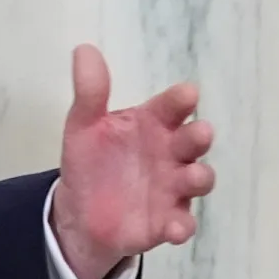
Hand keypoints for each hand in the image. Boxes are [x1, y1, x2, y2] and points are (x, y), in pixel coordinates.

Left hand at [51, 44, 216, 278]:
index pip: (171, 107)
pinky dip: (181, 225)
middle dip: (198, 137)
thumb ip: (90, 92)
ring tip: (192, 177)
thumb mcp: (84, 125)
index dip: (179, 101)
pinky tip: (174, 228)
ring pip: (196, 180)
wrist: (80, 210)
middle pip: (192, 142)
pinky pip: (181, 223)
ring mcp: (172, 188)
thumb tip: (83, 50)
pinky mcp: (166, 220)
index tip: (186, 93)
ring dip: (199, 178)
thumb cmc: (92, 160)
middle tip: (199, 133)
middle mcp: (170, 154)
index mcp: (152, 125)